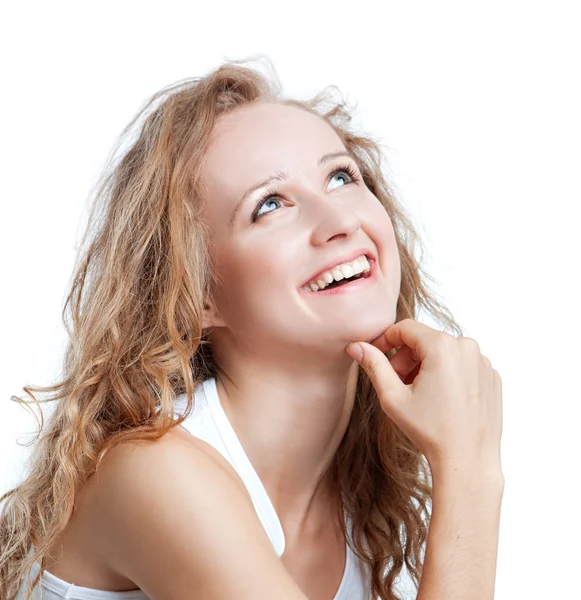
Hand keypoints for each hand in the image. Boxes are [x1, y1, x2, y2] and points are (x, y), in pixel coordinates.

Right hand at [345, 319, 502, 479]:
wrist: (468, 461)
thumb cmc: (430, 431)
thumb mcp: (393, 396)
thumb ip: (374, 365)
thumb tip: (356, 346)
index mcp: (442, 346)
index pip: (405, 328)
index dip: (385, 339)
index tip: (375, 354)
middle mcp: (467, 347)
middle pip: (425, 340)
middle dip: (406, 358)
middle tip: (396, 384)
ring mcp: (483, 362)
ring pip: (444, 352)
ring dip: (426, 366)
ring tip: (419, 395)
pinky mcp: (492, 376)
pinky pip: (463, 365)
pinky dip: (448, 374)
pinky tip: (441, 400)